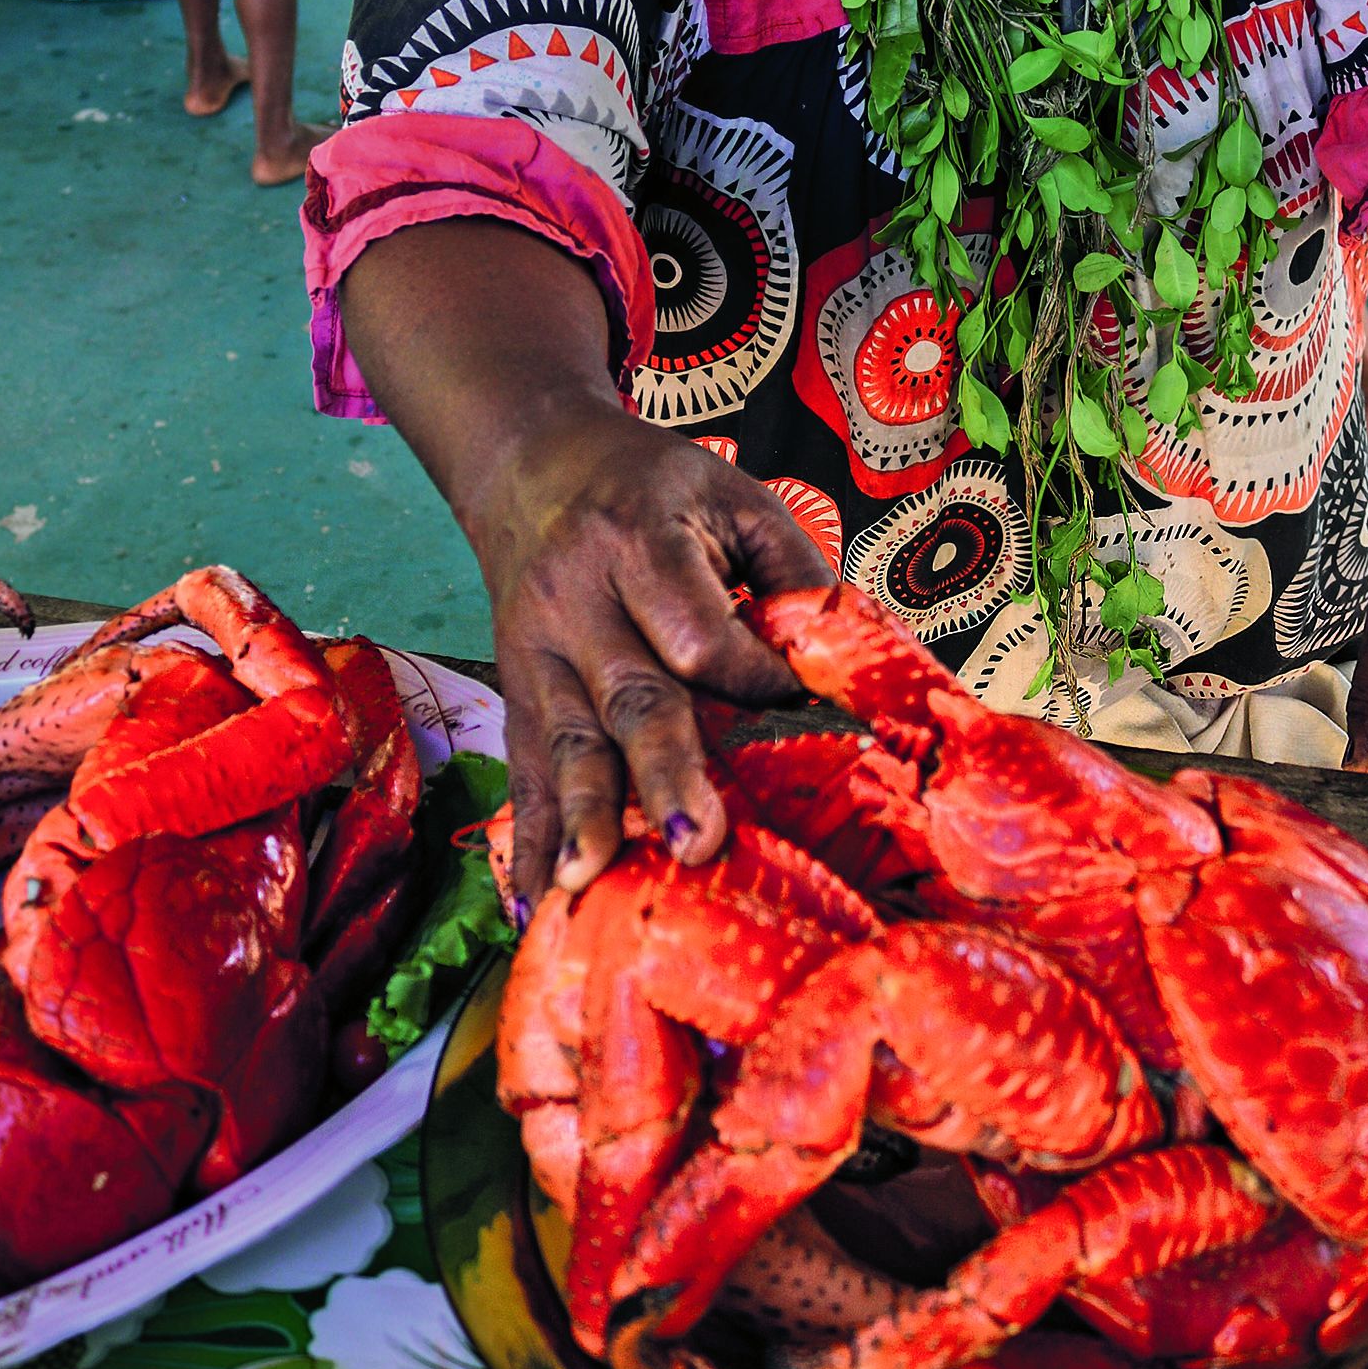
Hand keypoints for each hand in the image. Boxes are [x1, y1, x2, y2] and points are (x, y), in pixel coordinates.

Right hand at [470, 409, 832, 910]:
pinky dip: (530, 840)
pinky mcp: (516, 694)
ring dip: (584, 817)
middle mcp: (578, 600)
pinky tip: (536, 901)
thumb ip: (793, 570)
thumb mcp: (733, 495)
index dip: (751, 680)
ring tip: (592, 879)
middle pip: (628, 697)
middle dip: (663, 771)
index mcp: (640, 540)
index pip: (698, 633)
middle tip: (698, 839)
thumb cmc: (655, 487)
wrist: (534, 467)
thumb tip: (850, 658)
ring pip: (565, 743)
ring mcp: (535, 654)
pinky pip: (522, 771)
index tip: (800, 712)